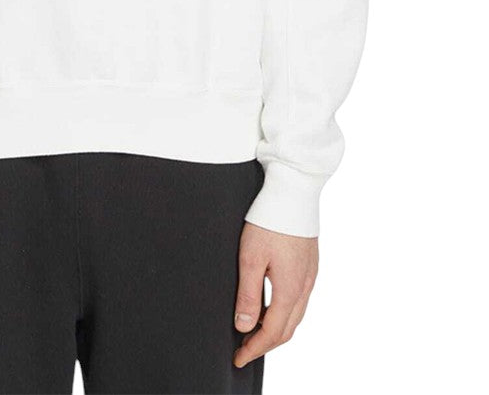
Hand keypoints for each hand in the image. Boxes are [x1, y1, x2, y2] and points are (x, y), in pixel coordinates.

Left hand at [233, 221, 317, 367]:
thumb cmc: (269, 220)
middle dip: (265, 344)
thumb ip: (249, 295)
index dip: (254, 349)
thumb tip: (244, 327)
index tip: (238, 358)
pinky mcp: (310, 265)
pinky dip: (284, 313)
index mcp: (290, 289)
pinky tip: (271, 306)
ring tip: (253, 332)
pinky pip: (300, 300)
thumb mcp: (250, 258)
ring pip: (295, 315)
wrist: (294, 191)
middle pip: (287, 329)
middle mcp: (305, 286)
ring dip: (276, 329)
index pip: (273, 332)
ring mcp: (311, 276)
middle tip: (243, 350)